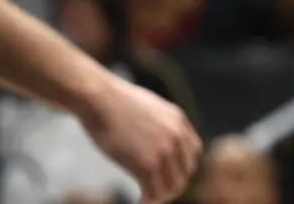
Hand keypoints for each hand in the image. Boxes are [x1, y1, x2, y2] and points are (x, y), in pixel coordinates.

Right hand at [79, 77, 201, 203]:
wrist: (100, 99)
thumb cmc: (114, 102)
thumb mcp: (148, 107)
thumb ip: (159, 123)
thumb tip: (153, 137)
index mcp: (179, 121)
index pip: (193, 151)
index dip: (182, 166)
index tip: (168, 174)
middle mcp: (177, 136)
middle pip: (185, 172)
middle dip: (172, 184)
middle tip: (156, 192)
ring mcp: (164, 151)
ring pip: (172, 186)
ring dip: (160, 196)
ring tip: (147, 199)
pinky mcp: (147, 165)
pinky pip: (154, 193)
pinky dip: (147, 200)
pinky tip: (139, 201)